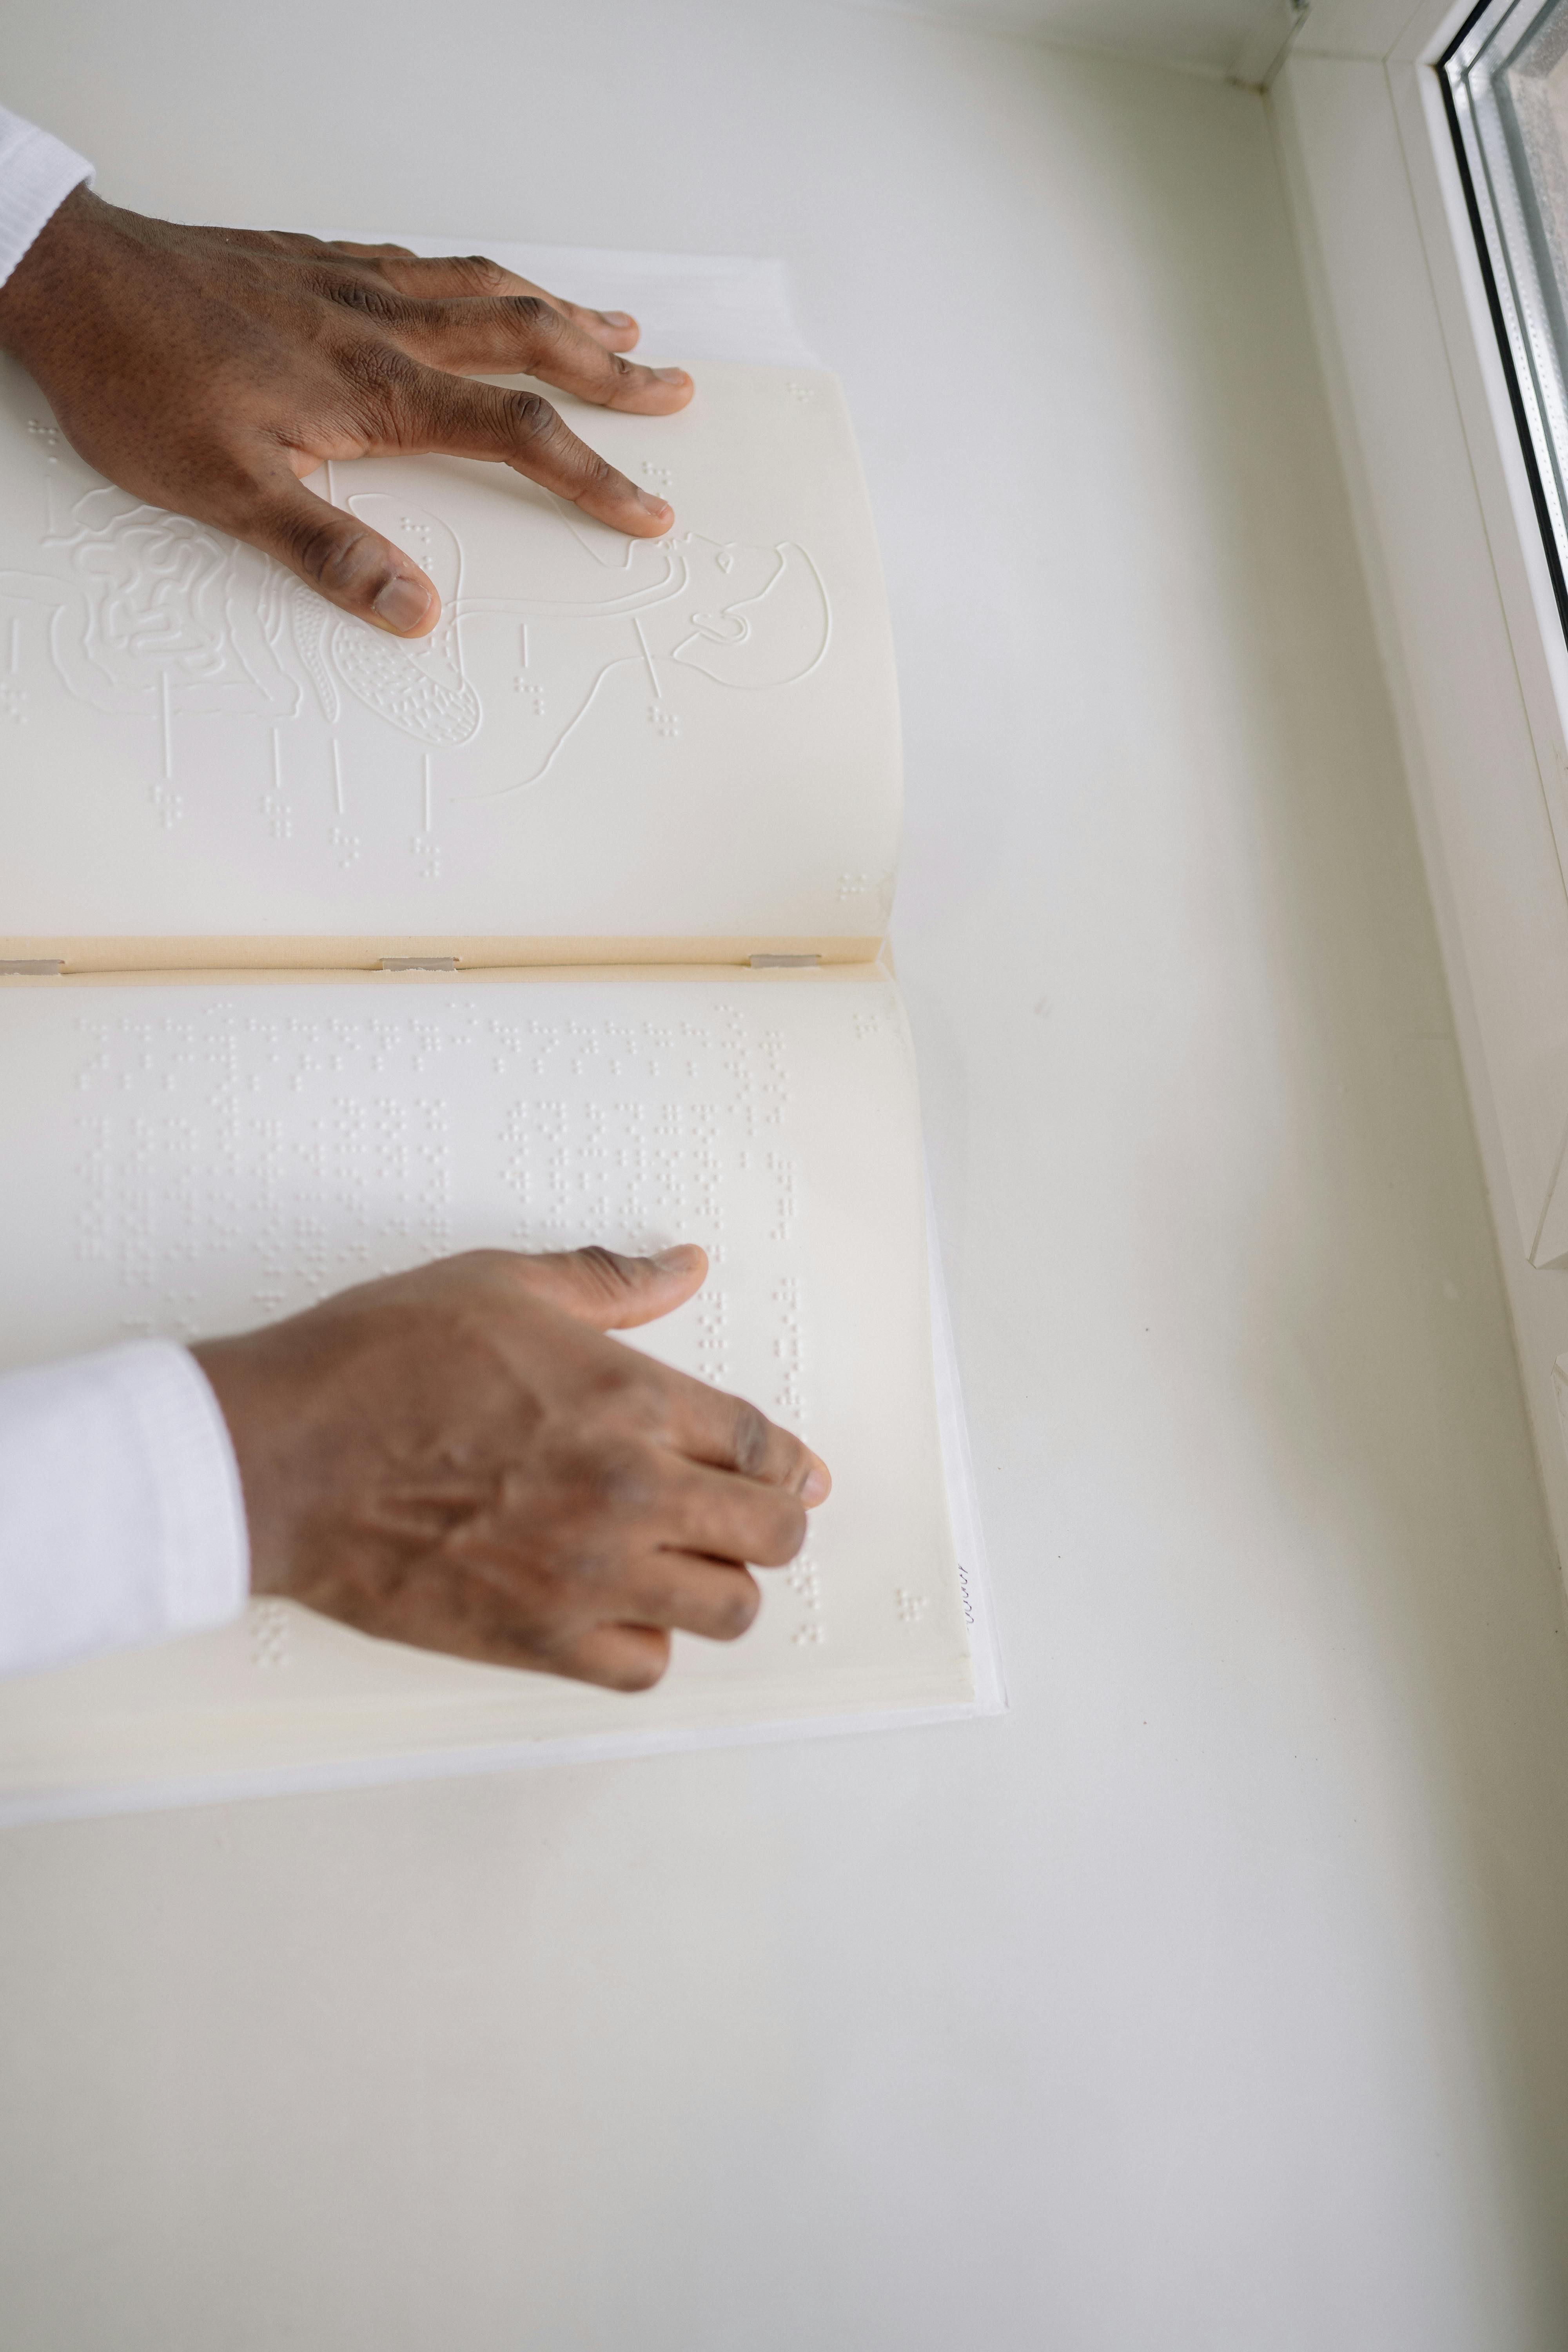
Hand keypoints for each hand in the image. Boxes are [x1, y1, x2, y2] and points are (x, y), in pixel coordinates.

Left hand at [0, 187, 692, 637]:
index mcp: (377, 391)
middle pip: (527, 341)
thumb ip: (327, 552)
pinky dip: (479, 275)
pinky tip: (488, 282)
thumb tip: (413, 612)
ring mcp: (352, 284)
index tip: (648, 510)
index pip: (516, 435)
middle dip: (610, 369)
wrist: (70, 283)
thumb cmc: (140, 385)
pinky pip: (425, 260)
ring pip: (486, 288)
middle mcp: (381, 326)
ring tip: (616, 323)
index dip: (592, 475)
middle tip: (674, 385)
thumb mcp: (225, 493)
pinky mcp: (316, 260)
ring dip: (561, 310)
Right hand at [192, 1245, 829, 1690]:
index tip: (791, 1470)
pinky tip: (620, 1609)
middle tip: (748, 1514)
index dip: (788, 1461)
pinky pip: (644, 1667)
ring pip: (727, 1610)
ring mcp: (587, 1576)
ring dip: (721, 1585)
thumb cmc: (375, 1363)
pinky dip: (647, 1644)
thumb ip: (608, 1280)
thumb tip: (683, 1265)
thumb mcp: (499, 1284)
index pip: (764, 1444)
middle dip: (774, 1522)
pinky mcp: (538, 1640)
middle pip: (773, 1534)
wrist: (281, 1458)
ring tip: (686, 1562)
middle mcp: (628, 1493)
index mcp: (630, 1401)